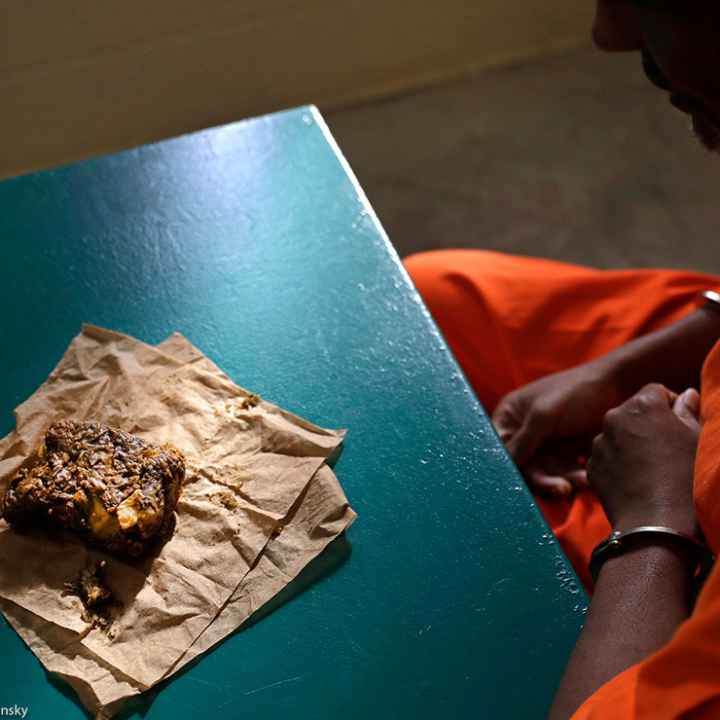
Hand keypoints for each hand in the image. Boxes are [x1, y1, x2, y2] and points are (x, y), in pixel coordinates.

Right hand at [492, 357, 626, 495]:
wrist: (620, 385)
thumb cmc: (577, 391)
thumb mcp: (544, 414)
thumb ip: (522, 441)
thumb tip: (502, 468)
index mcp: (511, 416)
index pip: (499, 447)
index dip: (507, 466)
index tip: (523, 482)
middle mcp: (525, 432)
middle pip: (523, 466)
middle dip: (542, 480)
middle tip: (562, 488)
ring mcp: (546, 444)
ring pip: (545, 474)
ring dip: (562, 481)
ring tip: (582, 481)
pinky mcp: (567, 454)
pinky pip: (565, 473)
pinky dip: (575, 478)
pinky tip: (589, 477)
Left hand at [587, 384, 700, 535]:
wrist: (658, 524)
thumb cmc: (686, 478)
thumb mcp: (697, 440)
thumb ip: (688, 412)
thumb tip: (686, 395)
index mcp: (642, 405)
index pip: (656, 391)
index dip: (670, 406)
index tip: (680, 426)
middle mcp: (614, 418)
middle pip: (632, 411)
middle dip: (647, 423)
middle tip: (666, 448)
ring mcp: (599, 443)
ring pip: (617, 434)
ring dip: (631, 442)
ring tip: (651, 468)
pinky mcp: (592, 466)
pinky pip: (607, 456)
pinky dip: (618, 462)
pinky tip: (636, 480)